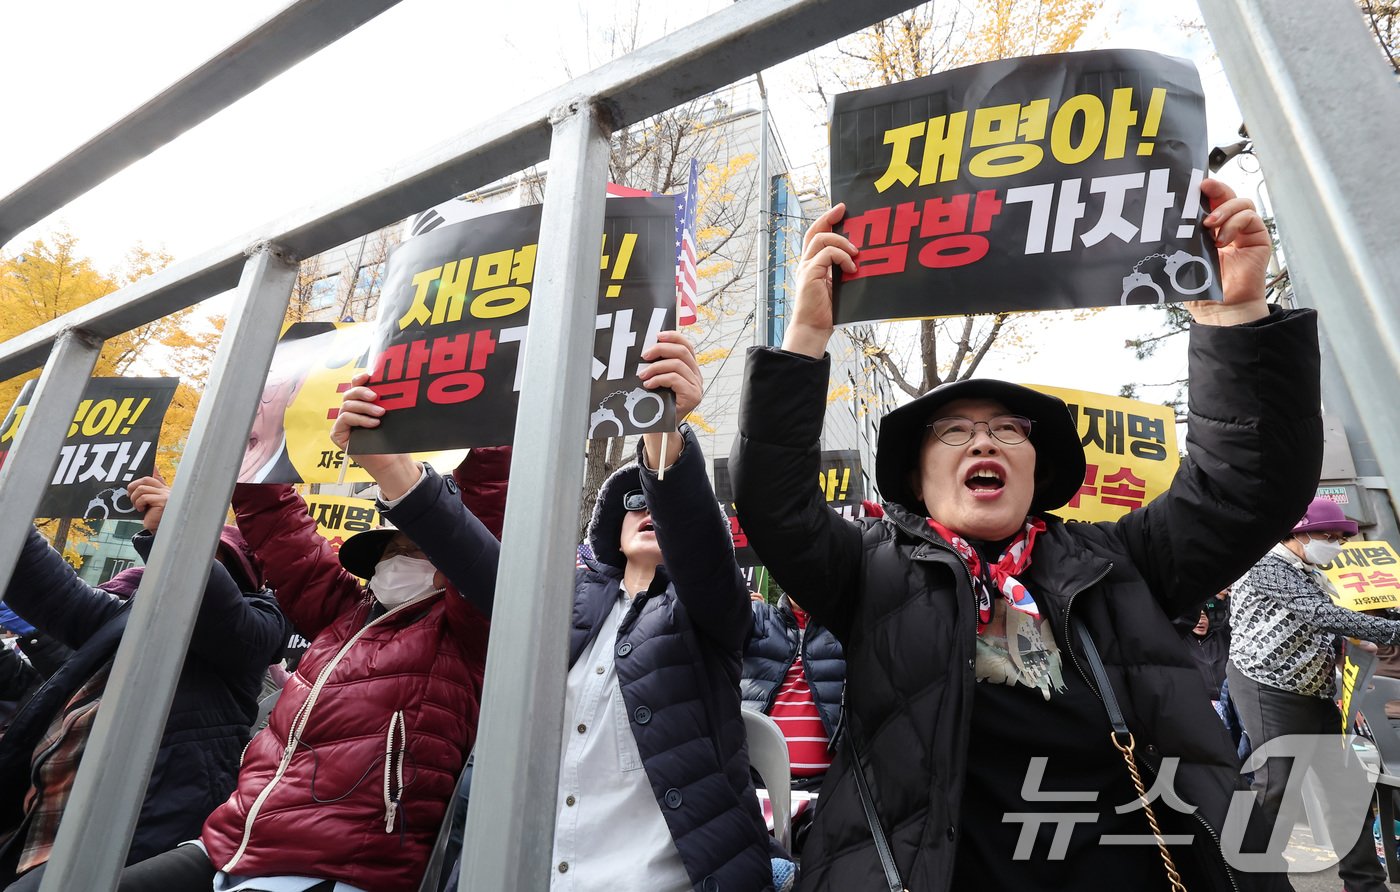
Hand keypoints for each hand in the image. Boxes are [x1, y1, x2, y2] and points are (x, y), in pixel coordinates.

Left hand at [128, 474, 169, 532]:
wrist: (159, 530)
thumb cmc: (153, 518)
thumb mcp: (148, 504)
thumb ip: (145, 494)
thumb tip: (137, 485)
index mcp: (163, 489)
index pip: (156, 475)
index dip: (152, 469)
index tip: (150, 465)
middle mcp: (165, 490)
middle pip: (146, 479)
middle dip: (133, 486)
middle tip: (129, 495)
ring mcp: (165, 495)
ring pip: (142, 488)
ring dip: (134, 497)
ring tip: (136, 505)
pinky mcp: (162, 502)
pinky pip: (144, 497)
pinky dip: (138, 503)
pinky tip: (141, 509)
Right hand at [330, 372, 421, 500]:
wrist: (391, 460)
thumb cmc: (391, 437)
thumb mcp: (389, 414)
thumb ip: (383, 401)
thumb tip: (388, 383)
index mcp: (359, 405)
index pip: (354, 387)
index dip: (359, 379)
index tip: (369, 376)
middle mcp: (348, 412)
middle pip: (348, 394)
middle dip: (361, 392)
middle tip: (376, 396)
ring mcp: (342, 423)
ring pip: (347, 405)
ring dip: (364, 408)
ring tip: (380, 413)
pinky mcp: (337, 434)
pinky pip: (345, 419)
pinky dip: (359, 419)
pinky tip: (373, 423)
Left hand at [640, 331, 701, 469]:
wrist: (659, 429)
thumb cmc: (656, 403)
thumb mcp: (658, 380)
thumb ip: (658, 366)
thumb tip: (646, 349)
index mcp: (690, 369)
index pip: (687, 346)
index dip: (673, 337)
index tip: (657, 335)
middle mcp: (696, 376)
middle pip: (683, 352)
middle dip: (661, 350)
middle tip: (644, 355)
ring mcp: (696, 387)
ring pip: (677, 365)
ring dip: (655, 367)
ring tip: (642, 375)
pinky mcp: (693, 397)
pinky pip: (675, 379)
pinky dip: (659, 379)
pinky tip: (649, 384)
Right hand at [782, 204, 858, 356]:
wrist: (814, 328)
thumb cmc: (827, 311)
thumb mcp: (839, 285)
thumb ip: (843, 270)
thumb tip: (860, 258)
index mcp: (813, 264)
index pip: (816, 236)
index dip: (826, 221)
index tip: (840, 210)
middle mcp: (807, 263)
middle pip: (814, 231)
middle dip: (828, 218)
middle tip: (843, 210)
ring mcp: (806, 267)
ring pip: (821, 239)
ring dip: (841, 242)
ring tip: (855, 252)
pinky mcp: (810, 274)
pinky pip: (826, 254)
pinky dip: (841, 257)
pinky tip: (851, 268)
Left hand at [1187, 179, 1270, 325]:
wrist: (1220, 309)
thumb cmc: (1201, 289)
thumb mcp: (1182, 259)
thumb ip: (1177, 241)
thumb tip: (1156, 226)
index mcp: (1207, 230)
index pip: (1208, 202)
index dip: (1203, 191)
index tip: (1191, 184)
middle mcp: (1227, 227)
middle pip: (1226, 195)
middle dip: (1216, 188)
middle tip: (1204, 188)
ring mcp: (1244, 231)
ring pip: (1241, 202)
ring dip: (1225, 209)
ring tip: (1210, 225)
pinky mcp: (1258, 238)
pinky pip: (1250, 217)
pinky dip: (1236, 223)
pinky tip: (1223, 240)